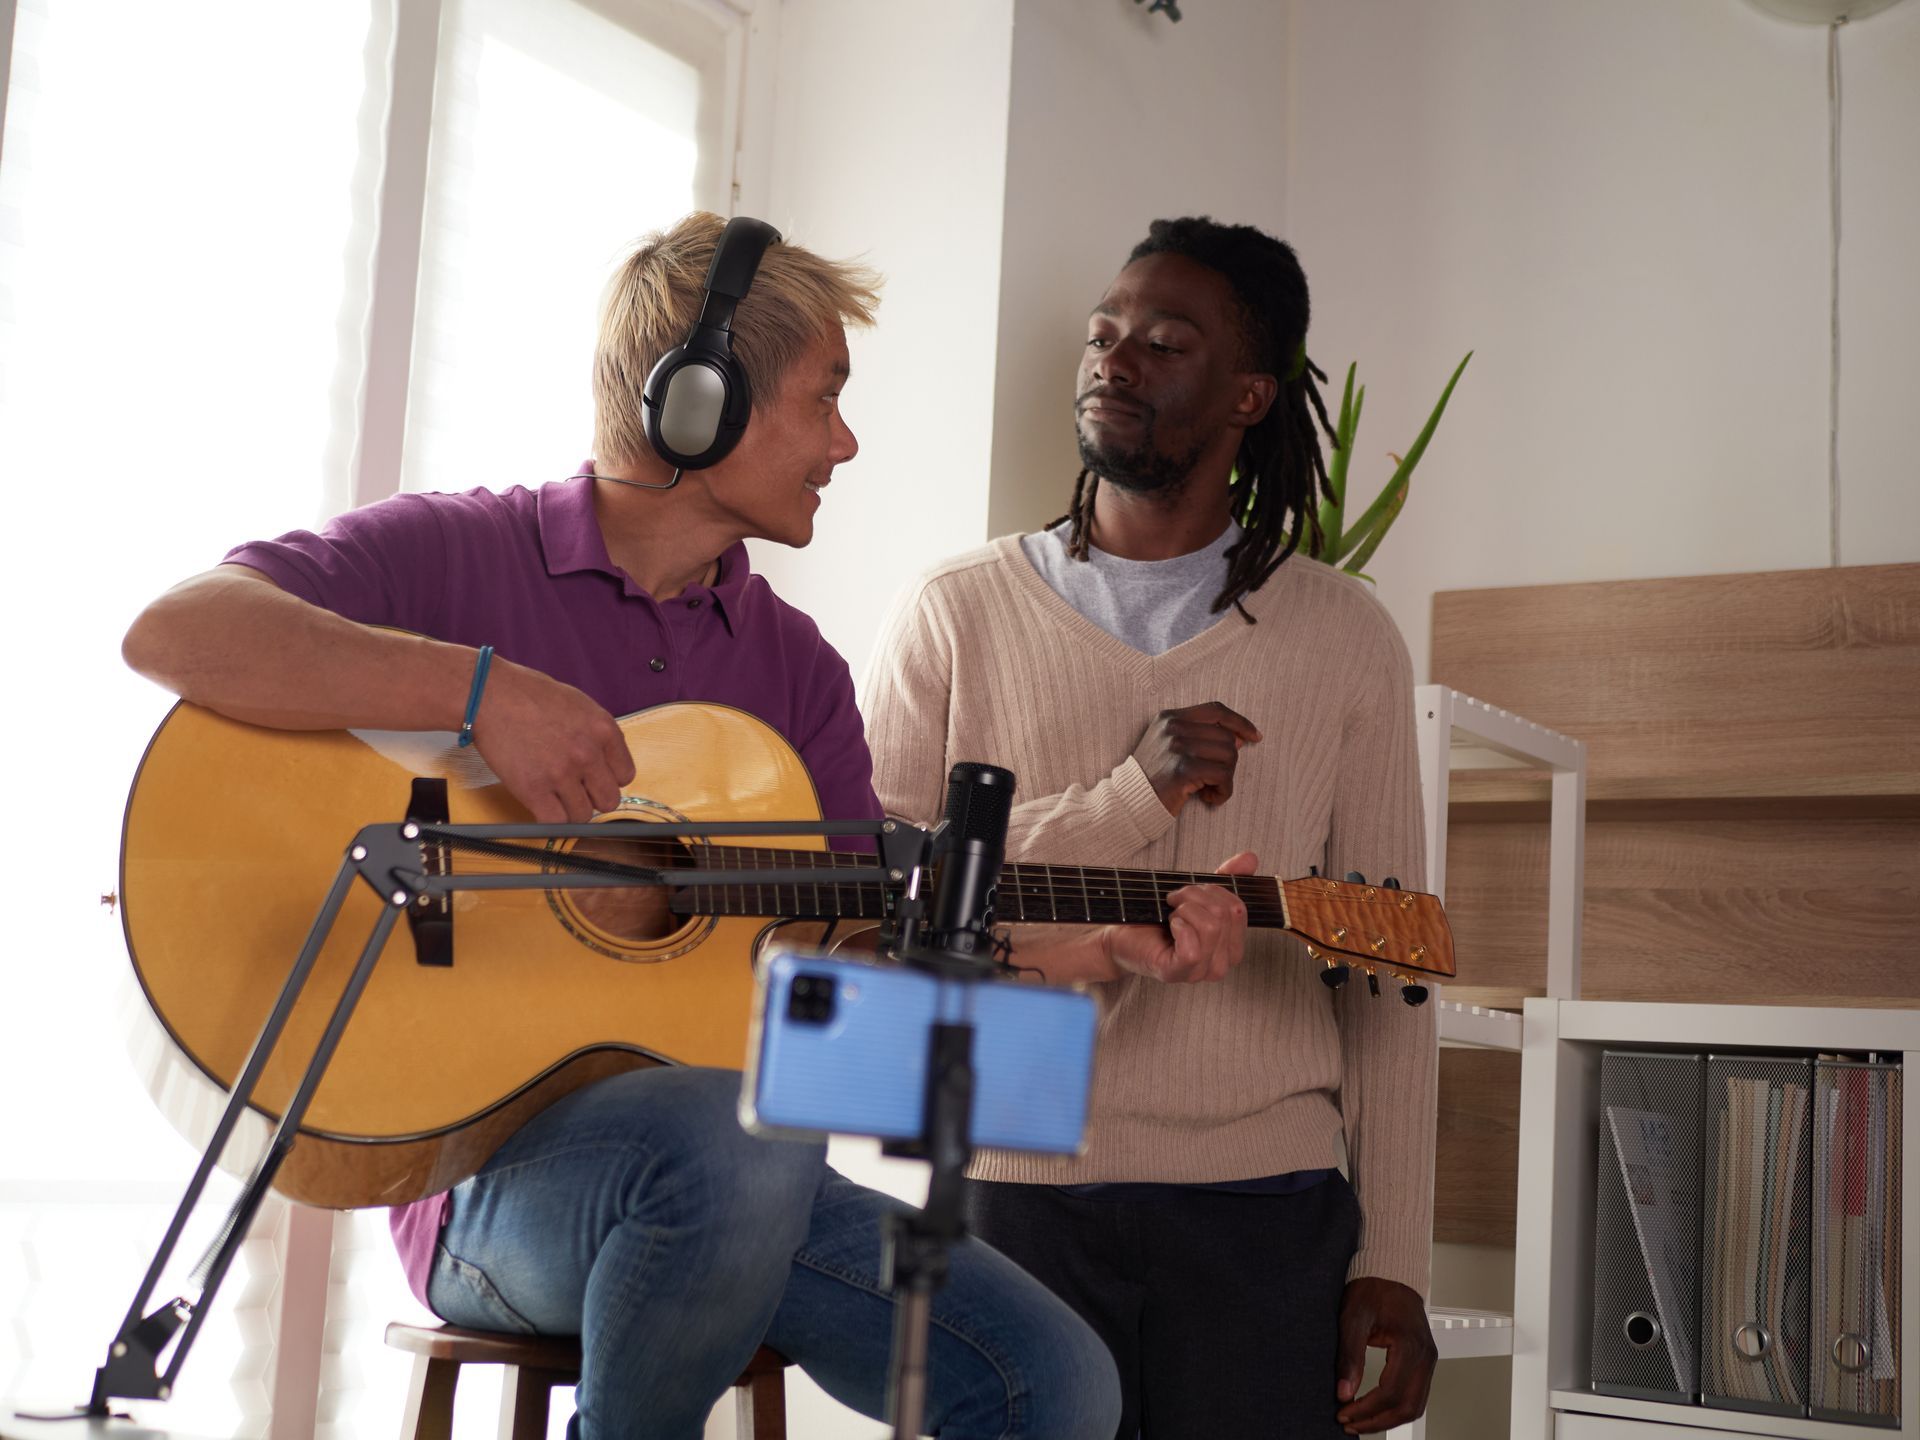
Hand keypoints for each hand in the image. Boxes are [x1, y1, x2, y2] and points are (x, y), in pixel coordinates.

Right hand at [470, 656, 636, 822]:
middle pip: (609, 800)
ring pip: (582, 815)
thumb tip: (606, 763)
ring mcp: (561, 773)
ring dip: (569, 809)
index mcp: (603, 730)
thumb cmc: (529, 695)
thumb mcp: (579, 705)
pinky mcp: (533, 789)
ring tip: (554, 793)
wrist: (488, 694)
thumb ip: (597, 735)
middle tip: (574, 788)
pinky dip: (549, 817)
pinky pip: (555, 821)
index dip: (607, 778)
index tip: (592, 776)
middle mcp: (587, 753)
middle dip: (592, 797)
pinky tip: (540, 802)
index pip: (625, 776)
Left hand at [1102, 851, 1256, 983]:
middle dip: (1196, 896)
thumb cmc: (1158, 918)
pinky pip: (1193, 948)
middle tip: (1174, 900)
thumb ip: (1226, 879)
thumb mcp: (1197, 895)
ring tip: (1170, 914)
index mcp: (1231, 947)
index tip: (1190, 892)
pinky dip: (1178, 926)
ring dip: (1185, 910)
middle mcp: (1221, 965)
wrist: (1122, 933)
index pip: (1239, 910)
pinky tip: (1169, 927)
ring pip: (1211, 927)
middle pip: (1225, 915)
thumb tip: (1250, 858)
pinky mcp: (1177, 974)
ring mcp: (1200, 973)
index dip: (1214, 891)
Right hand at [1130, 702, 1261, 815]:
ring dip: (1225, 779)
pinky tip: (1209, 798)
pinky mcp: (1183, 769)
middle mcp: (1173, 727)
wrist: (1129, 803)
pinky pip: (1223, 776)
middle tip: (1213, 780)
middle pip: (1226, 737)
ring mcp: (1177, 746)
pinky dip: (1223, 792)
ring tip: (1208, 789)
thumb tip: (1240, 737)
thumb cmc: (1154, 778)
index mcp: (1170, 717)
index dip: (1239, 722)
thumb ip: (1200, 736)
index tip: (1255, 736)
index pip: (1215, 710)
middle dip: (1228, 762)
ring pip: (1229, 755)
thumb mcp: (1171, 747)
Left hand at [1335, 1277, 1436, 1434]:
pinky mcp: (1424, 1361)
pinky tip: (1375, 1409)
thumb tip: (1344, 1392)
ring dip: (1388, 1419)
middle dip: (1377, 1421)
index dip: (1366, 1409)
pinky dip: (1397, 1408)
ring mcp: (1428, 1360)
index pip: (1390, 1392)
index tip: (1343, 1412)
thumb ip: (1349, 1356)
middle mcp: (1426, 1356)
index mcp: (1410, 1345)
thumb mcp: (1353, 1318)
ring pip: (1415, 1405)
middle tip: (1349, 1424)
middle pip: (1407, 1406)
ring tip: (1359, 1421)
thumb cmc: (1372, 1289)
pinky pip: (1416, 1395)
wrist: (1390, 1272)